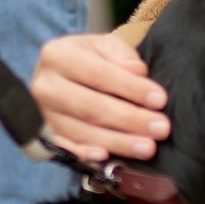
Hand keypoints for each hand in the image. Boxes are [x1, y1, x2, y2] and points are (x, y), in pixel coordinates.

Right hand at [33, 33, 169, 162]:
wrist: (60, 74)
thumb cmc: (88, 58)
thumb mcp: (104, 45)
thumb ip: (122, 54)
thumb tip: (137, 71)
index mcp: (56, 55)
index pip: (98, 74)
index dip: (131, 88)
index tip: (160, 100)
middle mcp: (45, 86)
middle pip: (91, 107)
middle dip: (130, 120)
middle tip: (160, 128)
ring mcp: (44, 113)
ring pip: (83, 132)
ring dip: (118, 142)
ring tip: (148, 147)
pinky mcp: (47, 135)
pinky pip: (67, 149)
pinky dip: (86, 154)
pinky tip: (107, 157)